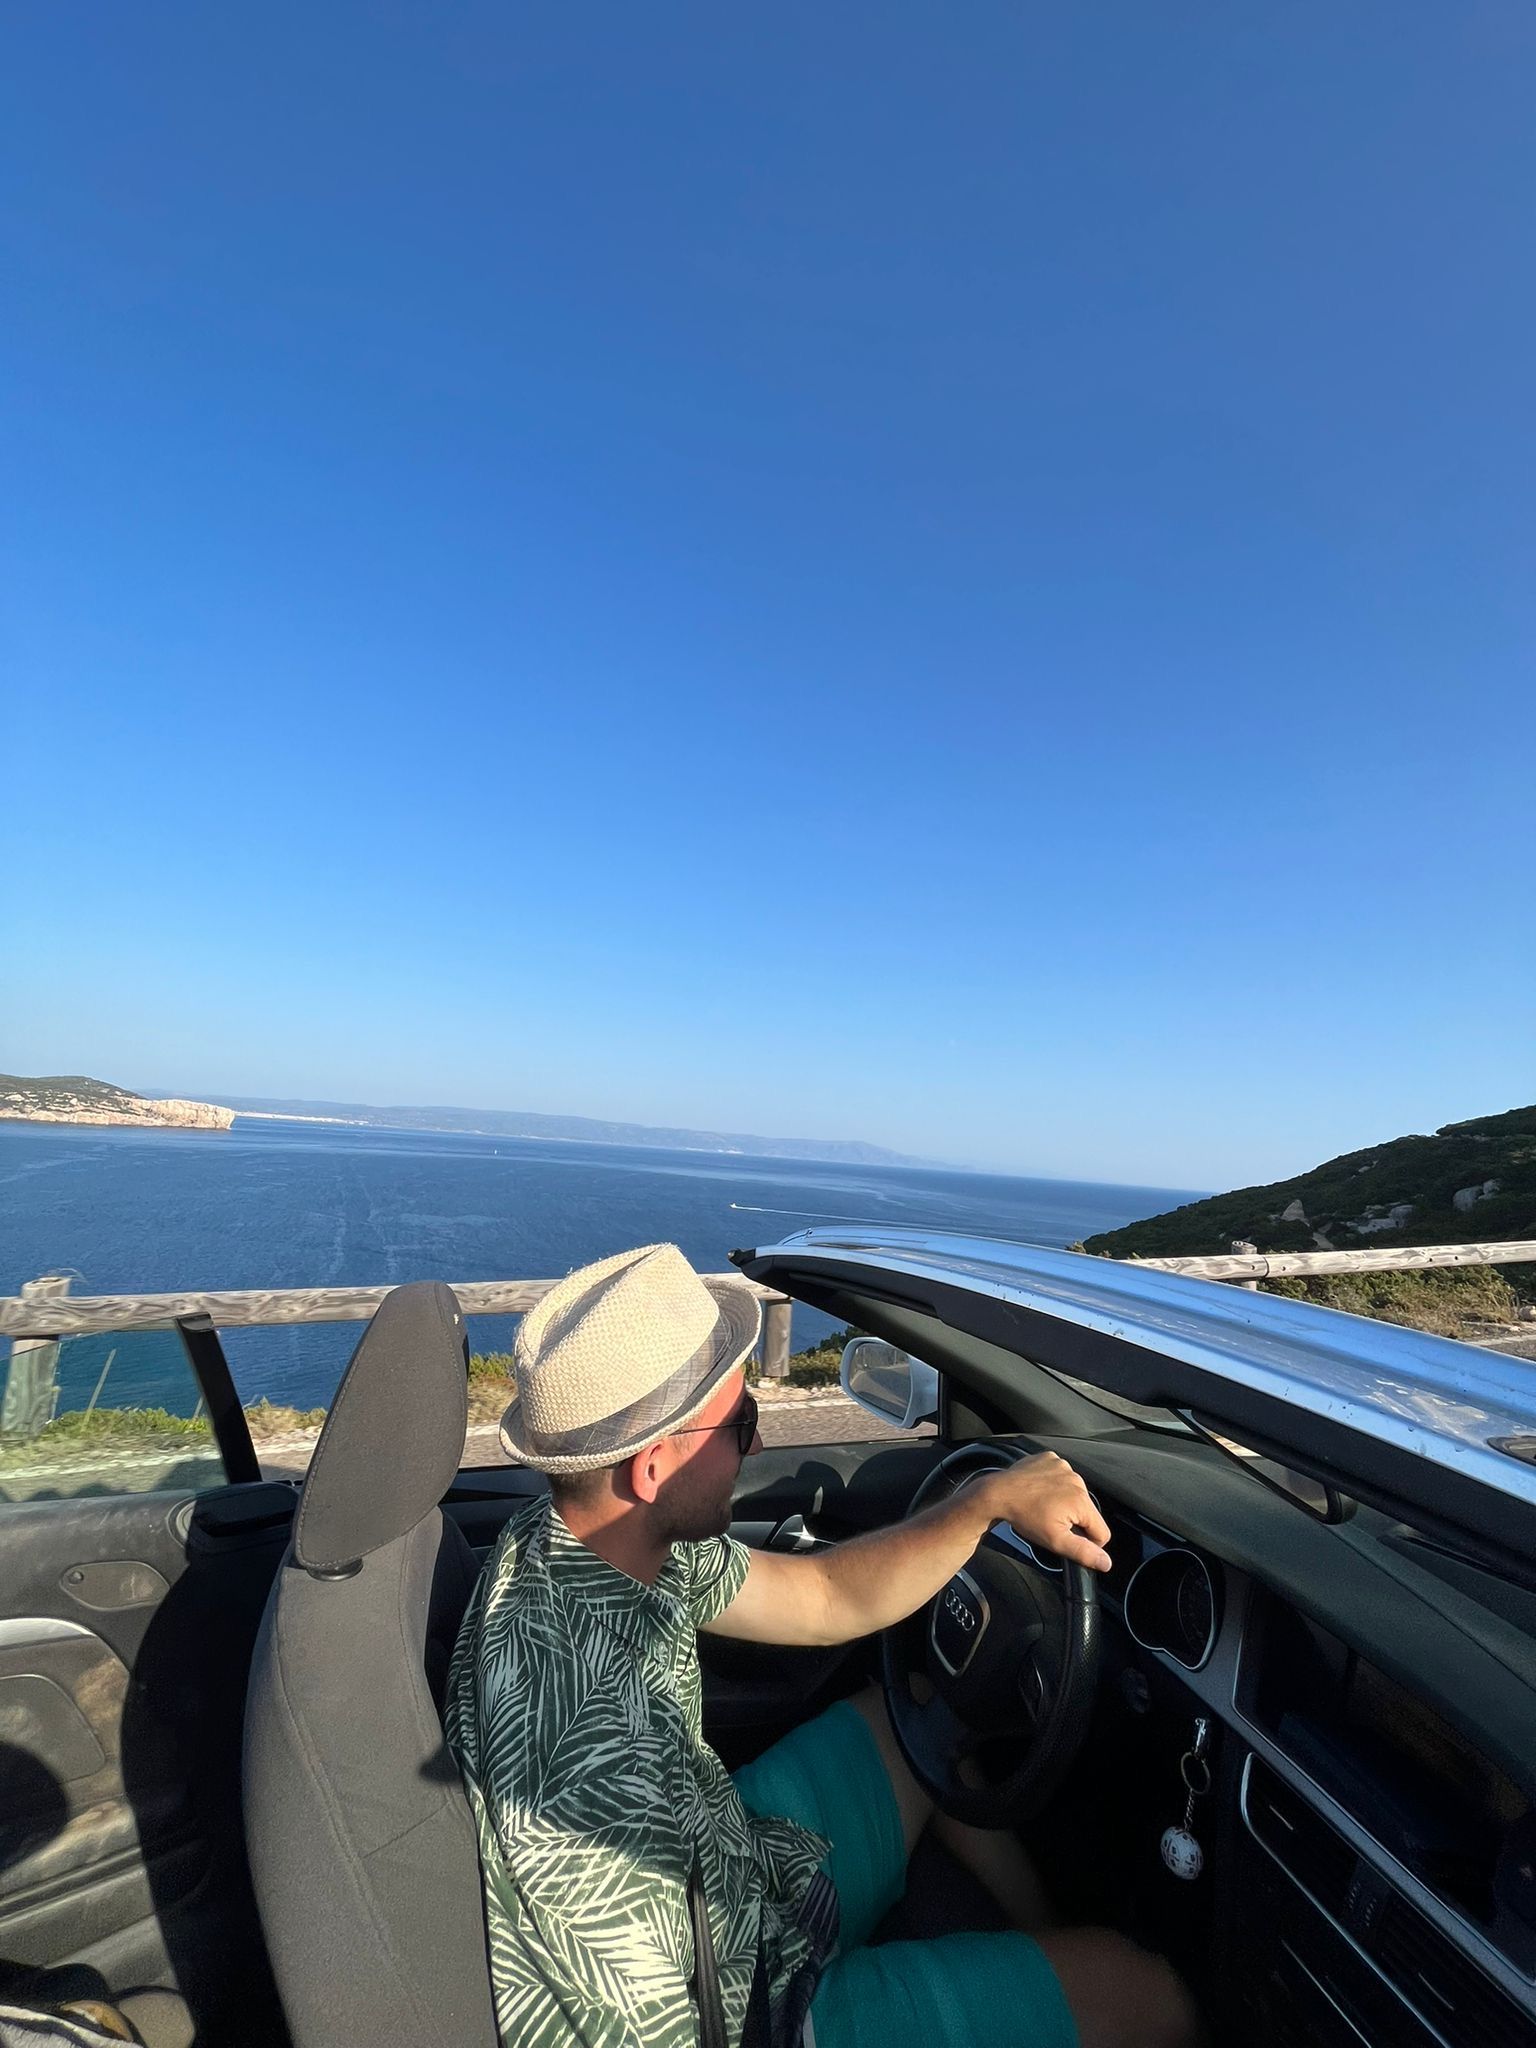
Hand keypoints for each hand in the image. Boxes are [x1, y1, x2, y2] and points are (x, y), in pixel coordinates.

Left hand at [978, 1453, 1111, 1571]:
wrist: (998, 1493)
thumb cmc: (1025, 1516)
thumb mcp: (1055, 1540)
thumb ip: (1083, 1552)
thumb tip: (1106, 1562)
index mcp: (1082, 1500)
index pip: (1101, 1531)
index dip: (1088, 1541)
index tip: (1068, 1538)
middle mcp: (1077, 1479)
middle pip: (1087, 1510)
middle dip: (1073, 1519)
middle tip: (1050, 1521)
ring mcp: (1063, 1466)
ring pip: (1074, 1492)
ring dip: (1064, 1501)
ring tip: (1044, 1505)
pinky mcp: (1050, 1458)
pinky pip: (1061, 1475)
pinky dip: (1054, 1484)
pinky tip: (1040, 1490)